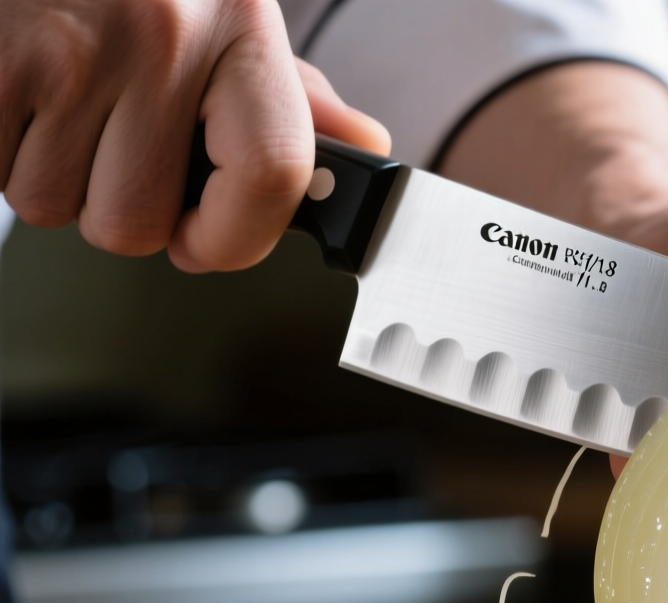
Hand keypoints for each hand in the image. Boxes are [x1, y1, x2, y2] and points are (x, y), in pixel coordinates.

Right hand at [0, 0, 388, 271]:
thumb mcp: (230, 18)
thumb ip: (293, 95)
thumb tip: (362, 148)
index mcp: (241, 30)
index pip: (274, 174)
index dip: (236, 240)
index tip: (207, 245)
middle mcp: (163, 38)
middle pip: (136, 223)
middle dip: (119, 209)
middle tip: (114, 149)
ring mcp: (71, 51)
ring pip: (55, 206)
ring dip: (54, 179)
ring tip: (64, 109)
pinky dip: (2, 154)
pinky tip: (25, 103)